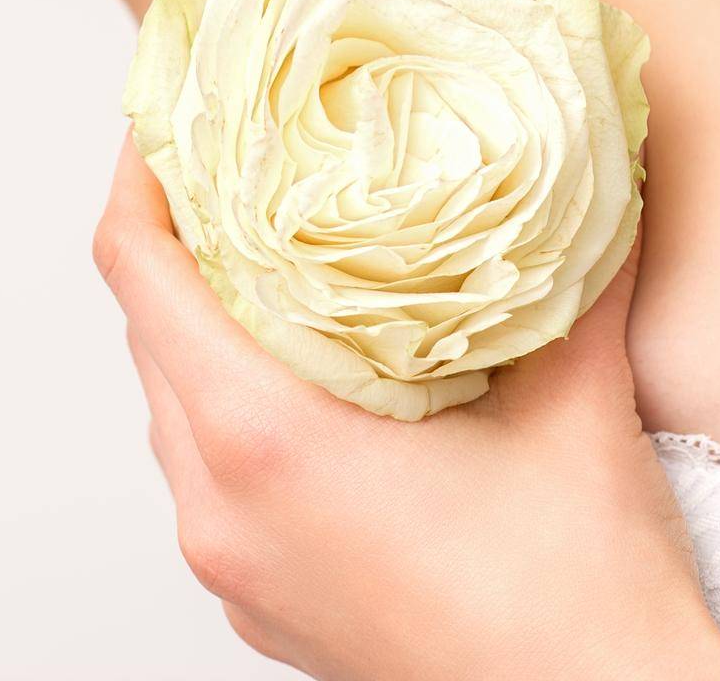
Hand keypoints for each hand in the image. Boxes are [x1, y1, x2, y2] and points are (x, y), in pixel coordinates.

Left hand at [95, 135, 719, 680]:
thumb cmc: (569, 596)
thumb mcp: (573, 402)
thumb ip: (571, 276)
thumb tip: (580, 189)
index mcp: (262, 438)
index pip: (140, 275)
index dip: (140, 181)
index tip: (165, 121)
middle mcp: (219, 505)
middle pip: (147, 333)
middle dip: (178, 242)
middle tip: (233, 172)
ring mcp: (231, 564)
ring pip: (171, 405)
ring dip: (202, 326)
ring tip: (269, 263)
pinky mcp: (258, 598)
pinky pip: (204, 471)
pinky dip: (228, 403)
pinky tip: (305, 378)